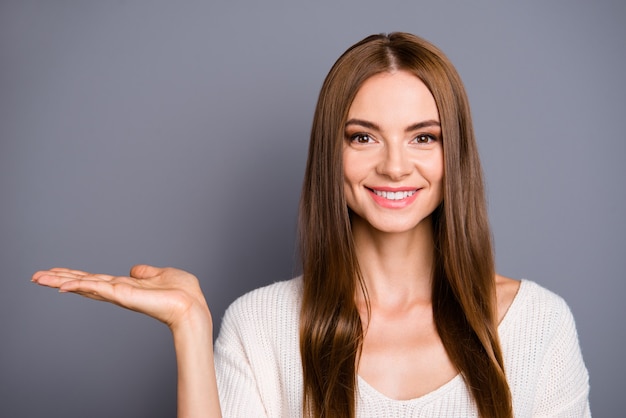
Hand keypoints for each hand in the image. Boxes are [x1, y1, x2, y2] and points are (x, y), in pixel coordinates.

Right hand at [32, 265, 210, 330]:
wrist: (192, 306)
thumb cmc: (183, 293)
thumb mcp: (162, 275)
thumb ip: (146, 273)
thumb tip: (134, 269)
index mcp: (128, 287)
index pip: (96, 280)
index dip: (77, 276)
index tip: (57, 273)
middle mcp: (120, 292)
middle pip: (84, 283)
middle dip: (60, 280)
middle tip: (36, 276)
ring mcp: (120, 294)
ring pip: (85, 285)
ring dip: (62, 281)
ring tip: (40, 278)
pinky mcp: (124, 295)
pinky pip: (98, 288)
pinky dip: (81, 285)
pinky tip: (64, 284)